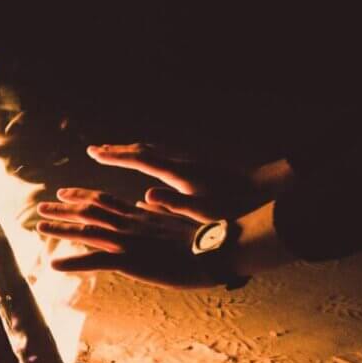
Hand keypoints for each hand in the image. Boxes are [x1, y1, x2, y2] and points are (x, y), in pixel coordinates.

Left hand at [36, 188, 231, 288]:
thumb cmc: (207, 236)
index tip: (64, 192)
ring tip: (38, 228)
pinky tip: (55, 265)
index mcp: (141, 216)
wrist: (218, 248)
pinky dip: (74, 262)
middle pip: (89, 212)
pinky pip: (95, 261)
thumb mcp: (180, 219)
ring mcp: (128, 242)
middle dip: (63, 210)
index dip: (83, 196)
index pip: (106, 201)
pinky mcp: (130, 260)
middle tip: (41, 207)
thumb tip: (145, 200)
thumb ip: (159, 210)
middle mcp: (130, 225)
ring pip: (86, 232)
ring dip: (61, 230)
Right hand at [85, 144, 290, 222]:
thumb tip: (145, 195)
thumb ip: (174, 204)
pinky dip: (148, 155)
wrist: (267, 190)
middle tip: (95, 150)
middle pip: (144, 150)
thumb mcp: (204, 212)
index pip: (140, 159)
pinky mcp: (198, 165)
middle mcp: (182, 162)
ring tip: (116, 153)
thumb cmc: (235, 209)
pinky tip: (148, 162)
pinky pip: (165, 155)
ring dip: (132, 151)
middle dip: (118, 150)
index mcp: (180, 174)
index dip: (115, 156)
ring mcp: (191, 161)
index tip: (94, 153)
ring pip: (155, 150)